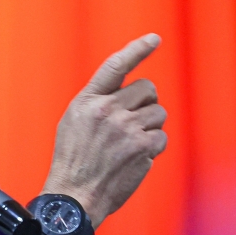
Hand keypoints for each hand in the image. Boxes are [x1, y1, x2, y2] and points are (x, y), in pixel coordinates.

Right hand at [42, 33, 167, 226]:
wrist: (74, 196)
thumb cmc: (73, 161)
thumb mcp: (74, 122)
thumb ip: (98, 103)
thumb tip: (127, 92)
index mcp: (87, 101)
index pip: (115, 66)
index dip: (137, 49)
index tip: (154, 39)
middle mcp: (107, 110)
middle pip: (147, 89)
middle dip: (146, 103)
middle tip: (134, 121)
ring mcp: (126, 128)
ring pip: (158, 113)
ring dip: (150, 127)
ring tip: (129, 145)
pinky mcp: (142, 146)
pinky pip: (161, 137)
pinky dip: (152, 148)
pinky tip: (134, 159)